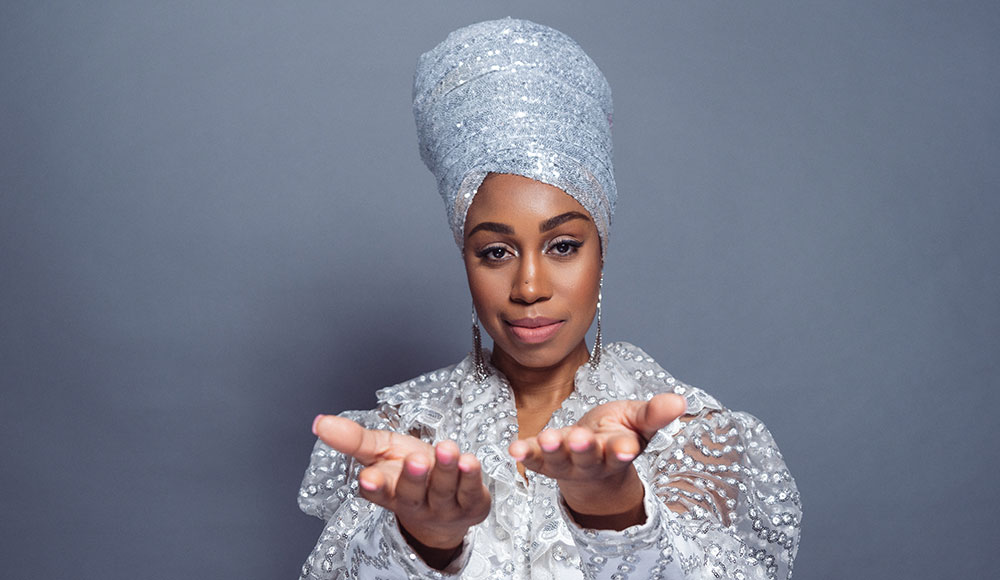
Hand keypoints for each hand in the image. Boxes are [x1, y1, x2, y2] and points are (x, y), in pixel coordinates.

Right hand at [312, 415, 490, 566]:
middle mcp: (414, 503)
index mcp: (388, 491)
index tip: (369, 478)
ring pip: (443, 490)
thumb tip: (320, 422)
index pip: (378, 492)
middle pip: (411, 494)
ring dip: (446, 470)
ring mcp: (443, 507)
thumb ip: (353, 439)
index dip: (375, 486)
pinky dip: (471, 477)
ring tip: (448, 449)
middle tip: (416, 459)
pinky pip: (471, 492)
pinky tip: (470, 461)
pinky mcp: (471, 505)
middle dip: (413, 478)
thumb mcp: (380, 451)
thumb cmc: (408, 469)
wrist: (446, 505)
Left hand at [508, 393, 685, 527]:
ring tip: (548, 438)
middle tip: (581, 439)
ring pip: (561, 459)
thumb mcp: (637, 421)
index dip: (623, 448)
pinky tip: (514, 448)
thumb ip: (654, 413)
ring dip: (553, 450)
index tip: (626, 446)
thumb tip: (681, 401)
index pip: (622, 449)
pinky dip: (525, 454)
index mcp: (618, 450)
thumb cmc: (616, 433)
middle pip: (589, 457)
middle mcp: (593, 461)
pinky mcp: (544, 461)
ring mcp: (567, 463)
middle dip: (584, 449)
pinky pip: (534, 459)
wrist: (591, 456)